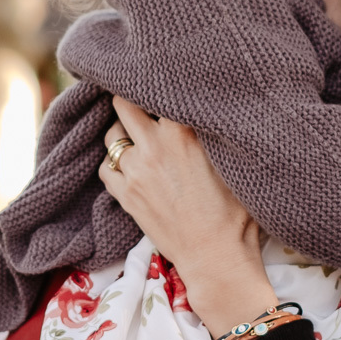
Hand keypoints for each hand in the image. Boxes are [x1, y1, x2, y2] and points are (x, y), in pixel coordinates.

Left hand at [100, 96, 276, 336]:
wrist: (217, 258)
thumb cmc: (236, 212)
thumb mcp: (231, 161)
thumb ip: (212, 130)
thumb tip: (207, 104)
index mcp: (184, 131)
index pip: (156, 90)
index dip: (155, 84)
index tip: (157, 82)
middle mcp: (154, 145)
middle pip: (122, 102)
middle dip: (127, 98)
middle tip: (137, 102)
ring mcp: (135, 170)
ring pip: (110, 135)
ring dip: (121, 134)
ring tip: (136, 140)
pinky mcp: (124, 195)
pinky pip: (104, 167)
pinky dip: (114, 165)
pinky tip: (131, 169)